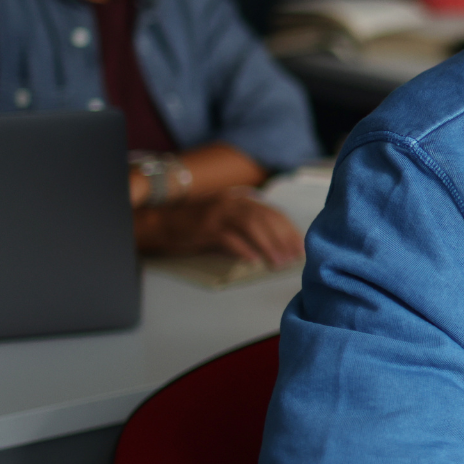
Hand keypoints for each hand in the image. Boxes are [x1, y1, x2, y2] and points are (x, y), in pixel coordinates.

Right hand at [137, 188, 304, 267]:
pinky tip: (253, 261)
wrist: (163, 222)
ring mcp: (219, 212)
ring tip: (278, 263)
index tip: (300, 248)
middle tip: (293, 259)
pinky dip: (244, 249)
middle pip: (266, 219)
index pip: (273, 213)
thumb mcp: (227, 222)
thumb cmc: (198, 225)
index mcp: (241, 200)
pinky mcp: (205, 226)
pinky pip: (229, 237)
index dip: (289, 230)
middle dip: (283, 239)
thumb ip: (249, 229)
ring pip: (251, 226)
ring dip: (268, 245)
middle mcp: (233, 202)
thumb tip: (276, 246)